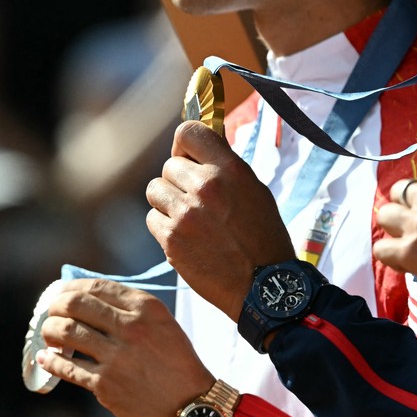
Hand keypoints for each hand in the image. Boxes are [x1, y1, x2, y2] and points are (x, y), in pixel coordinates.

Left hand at [37, 278, 214, 416]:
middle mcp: (130, 327)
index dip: (71, 287)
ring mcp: (115, 356)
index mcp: (146, 308)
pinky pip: (66, 368)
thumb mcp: (163, 325)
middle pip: (74, 305)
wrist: (190, 405)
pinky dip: (50, 361)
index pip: (97, 286)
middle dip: (54, 306)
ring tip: (49, 335)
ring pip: (65, 332)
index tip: (61, 293)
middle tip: (50, 313)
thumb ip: (132, 310)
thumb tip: (90, 299)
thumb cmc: (177, 363)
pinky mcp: (104, 384)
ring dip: (49, 331)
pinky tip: (45, 358)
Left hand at [146, 120, 294, 319]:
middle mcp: (205, 187)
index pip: (188, 132)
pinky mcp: (171, 240)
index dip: (184, 145)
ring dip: (168, 202)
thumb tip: (199, 152)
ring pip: (155, 191)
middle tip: (196, 199)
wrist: (264, 284)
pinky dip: (165, 227)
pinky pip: (152, 219)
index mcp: (230, 170)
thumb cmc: (264, 237)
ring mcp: (185, 214)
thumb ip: (225, 168)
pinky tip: (186, 237)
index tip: (188, 157)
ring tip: (190, 218)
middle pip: (168, 166)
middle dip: (179, 180)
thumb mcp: (255, 190)